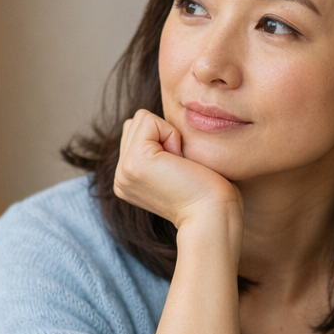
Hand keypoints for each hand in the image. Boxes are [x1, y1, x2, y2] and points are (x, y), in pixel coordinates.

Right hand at [113, 110, 241, 233]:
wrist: (213, 214)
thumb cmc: (207, 191)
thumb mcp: (173, 168)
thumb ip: (156, 149)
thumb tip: (151, 123)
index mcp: (128, 180)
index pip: (136, 132)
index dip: (165, 140)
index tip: (179, 170)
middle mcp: (120, 177)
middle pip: (135, 122)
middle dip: (164, 135)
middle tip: (180, 168)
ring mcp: (123, 171)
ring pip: (141, 119)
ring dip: (169, 135)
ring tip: (179, 166)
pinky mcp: (134, 162)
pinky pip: (149, 120)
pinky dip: (171, 135)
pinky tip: (179, 162)